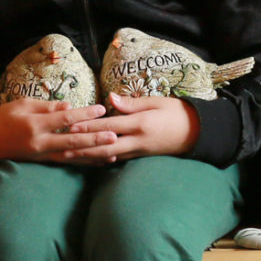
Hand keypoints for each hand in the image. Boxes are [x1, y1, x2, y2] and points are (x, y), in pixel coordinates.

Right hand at [0, 98, 110, 162]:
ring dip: (93, 155)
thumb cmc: (3, 117)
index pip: (64, 119)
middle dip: (94, 139)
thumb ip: (47, 106)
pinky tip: (97, 162)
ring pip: (72, 156)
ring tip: (113, 152)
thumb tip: (69, 107)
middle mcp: (40, 143)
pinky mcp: (42, 161)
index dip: (84, 114)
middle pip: (72, 141)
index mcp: (34, 124)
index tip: (101, 109)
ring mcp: (41, 155)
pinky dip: (83, 162)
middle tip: (114, 135)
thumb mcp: (22, 104)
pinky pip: (66, 162)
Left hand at [53, 93, 199, 163]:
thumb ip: (131, 103)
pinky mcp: (141, 156)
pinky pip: (119, 159)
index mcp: (140, 123)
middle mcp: (138, 140)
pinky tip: (91, 160)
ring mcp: (139, 151)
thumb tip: (109, 100)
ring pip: (109, 155)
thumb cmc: (177, 112)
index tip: (71, 126)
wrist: (197, 132)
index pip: (109, 125)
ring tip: (71, 157)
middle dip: (83, 146)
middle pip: (105, 145)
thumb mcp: (156, 102)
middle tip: (63, 148)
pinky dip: (103, 160)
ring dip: (89, 156)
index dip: (89, 126)